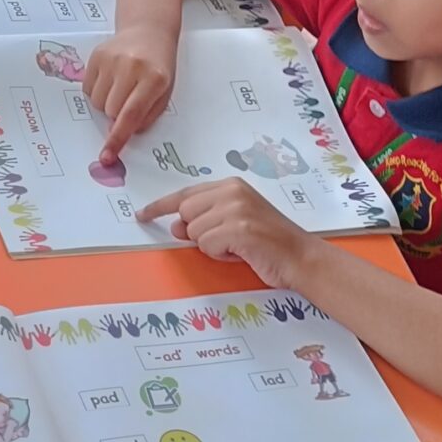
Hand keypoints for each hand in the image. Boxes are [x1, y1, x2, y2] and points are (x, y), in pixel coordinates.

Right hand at [83, 26, 177, 157]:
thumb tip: (121, 133)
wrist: (148, 30)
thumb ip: (146, 116)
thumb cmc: (159, 67)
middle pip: (110, 111)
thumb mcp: (164, 93)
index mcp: (154, 79)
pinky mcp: (96, 55)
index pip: (131, 115)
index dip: (118, 139)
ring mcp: (111, 59)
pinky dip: (97, 91)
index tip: (107, 157)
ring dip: (106, 103)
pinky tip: (110, 79)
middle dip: (116, 115)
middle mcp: (131, 67)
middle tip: (128, 100)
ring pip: (97, 103)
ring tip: (120, 87)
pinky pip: (87, 89)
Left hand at [135, 176, 315, 287]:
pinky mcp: (238, 228)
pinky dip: (221, 255)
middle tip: (226, 241)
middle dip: (198, 232)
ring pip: (194, 232)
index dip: (161, 206)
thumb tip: (175, 227)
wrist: (299, 257)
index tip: (142, 214)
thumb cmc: (268, 242)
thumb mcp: (234, 223)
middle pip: (186, 214)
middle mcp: (232, 191)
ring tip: (238, 247)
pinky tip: (241, 253)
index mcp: (231, 185)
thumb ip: (205, 219)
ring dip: (212, 247)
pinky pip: (207, 245)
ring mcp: (236, 208)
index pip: (186, 193)